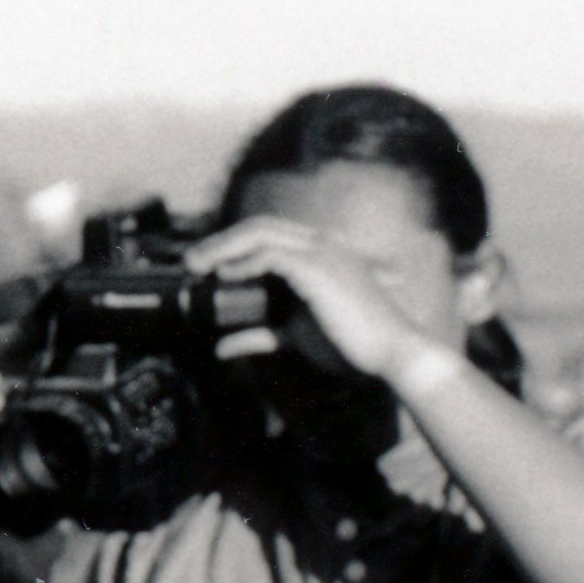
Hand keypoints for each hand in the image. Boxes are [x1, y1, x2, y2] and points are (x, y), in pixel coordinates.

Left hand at [186, 216, 463, 397]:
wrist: (392, 355)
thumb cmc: (353, 347)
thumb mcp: (296, 338)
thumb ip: (260, 336)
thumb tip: (222, 347)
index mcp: (323, 255)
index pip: (272, 236)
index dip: (236, 245)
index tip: (207, 266)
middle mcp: (322, 246)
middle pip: (261, 227)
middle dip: (222, 240)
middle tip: (191, 262)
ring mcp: (322, 252)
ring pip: (261, 233)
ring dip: (223, 246)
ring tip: (196, 266)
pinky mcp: (318, 268)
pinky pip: (271, 255)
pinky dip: (243, 263)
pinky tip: (224, 277)